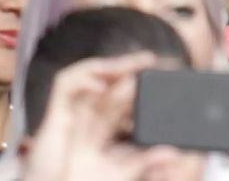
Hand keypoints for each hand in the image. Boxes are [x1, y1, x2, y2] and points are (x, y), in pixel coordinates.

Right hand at [21, 53, 178, 180]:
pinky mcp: (54, 115)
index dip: (136, 82)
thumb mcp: (121, 171)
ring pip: (86, 75)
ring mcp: (70, 112)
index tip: (160, 74)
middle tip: (150, 59)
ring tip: (132, 64)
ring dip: (108, 66)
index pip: (121, 96)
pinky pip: (64, 85)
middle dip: (127, 67)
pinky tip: (102, 87)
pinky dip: (82, 80)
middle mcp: (85, 115)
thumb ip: (146, 161)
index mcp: (100, 126)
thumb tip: (174, 153)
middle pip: (107, 81)